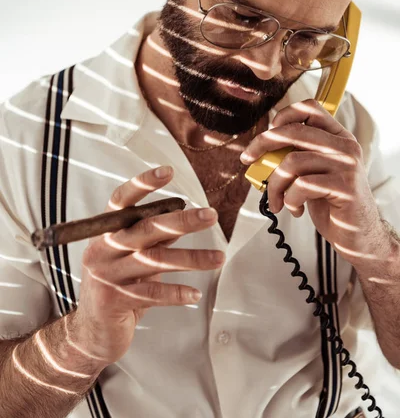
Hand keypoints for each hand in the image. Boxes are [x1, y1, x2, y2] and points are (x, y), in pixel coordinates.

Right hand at [71, 166, 223, 366]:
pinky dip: (176, 293)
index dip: (143, 184)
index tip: (169, 171)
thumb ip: (151, 238)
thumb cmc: (117, 286)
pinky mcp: (114, 301)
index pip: (122, 201)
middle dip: (181, 221)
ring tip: (219, 257)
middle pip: (145, 228)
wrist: (92, 332)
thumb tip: (181, 216)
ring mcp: (106, 275)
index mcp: (105, 232)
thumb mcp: (131, 256)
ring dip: (191, 258)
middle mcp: (102, 249)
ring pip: (153, 261)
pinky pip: (151, 294)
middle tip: (211, 215)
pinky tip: (196, 293)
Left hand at [240, 99, 386, 264]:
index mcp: (339, 137)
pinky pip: (301, 186)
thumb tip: (260, 149)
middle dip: (262, 144)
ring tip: (276, 200)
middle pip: (294, 131)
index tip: (265, 133)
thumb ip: (295, 156)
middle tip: (247, 160)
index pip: (310, 108)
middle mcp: (345, 147)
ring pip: (292, 162)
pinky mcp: (344, 188)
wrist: (357, 236)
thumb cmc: (331, 203)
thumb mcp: (313, 173)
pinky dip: (289, 200)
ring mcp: (347, 166)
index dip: (283, 115)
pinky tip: (295, 209)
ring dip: (274, 184)